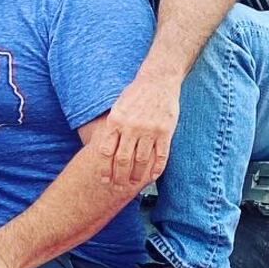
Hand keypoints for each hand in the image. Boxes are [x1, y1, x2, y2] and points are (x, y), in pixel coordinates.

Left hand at [95, 73, 179, 190]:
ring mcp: (149, 130)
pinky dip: (156, 169)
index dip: (105, 168)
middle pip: (123, 160)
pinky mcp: (165, 132)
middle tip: (118, 187)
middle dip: (119, 177)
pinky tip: (151, 177)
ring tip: (133, 184)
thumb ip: (111, 127)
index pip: (106, 151)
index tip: (104, 179)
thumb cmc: (135, 94)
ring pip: (141, 161)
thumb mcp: (117, 108)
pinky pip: (160, 156)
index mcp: (116, 121)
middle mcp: (131, 127)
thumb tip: (103, 149)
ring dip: (136, 176)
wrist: (158, 80)